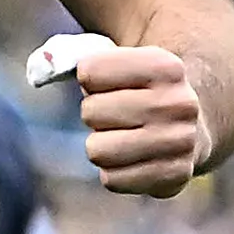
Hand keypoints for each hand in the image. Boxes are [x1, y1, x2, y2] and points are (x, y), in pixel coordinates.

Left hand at [76, 45, 210, 196]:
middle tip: (117, 112)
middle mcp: (180, 104)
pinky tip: (133, 158)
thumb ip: (73, 53)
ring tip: (123, 135)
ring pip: (96, 150)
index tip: (110, 81)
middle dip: (94, 112)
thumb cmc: (136, 87)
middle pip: (90, 112)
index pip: (88, 72)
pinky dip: (113, 171)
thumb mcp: (117, 59)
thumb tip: (39, 72)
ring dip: (100, 144)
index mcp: (165, 66)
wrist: (193, 125)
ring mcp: (182, 143)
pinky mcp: (176, 177)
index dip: (89, 78)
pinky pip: (111, 180)